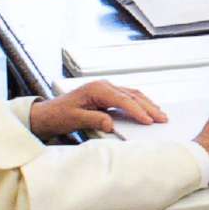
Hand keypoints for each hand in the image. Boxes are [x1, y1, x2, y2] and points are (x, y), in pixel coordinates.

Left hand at [30, 80, 168, 138]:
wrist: (46, 114)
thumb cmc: (58, 115)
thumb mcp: (74, 120)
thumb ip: (94, 120)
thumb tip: (111, 123)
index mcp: (96, 89)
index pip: (123, 100)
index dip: (137, 111)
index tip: (148, 121)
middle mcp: (103, 86)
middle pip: (131, 95)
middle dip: (148, 107)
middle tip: (162, 118)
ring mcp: (105, 89)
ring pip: (132, 94)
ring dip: (146, 104)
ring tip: (160, 114)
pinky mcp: (105, 95)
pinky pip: (127, 97)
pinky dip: (139, 103)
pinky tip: (146, 109)